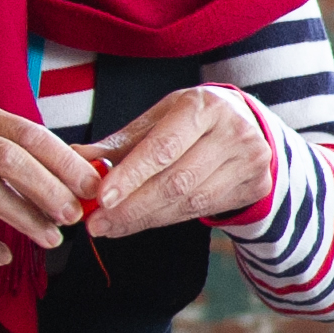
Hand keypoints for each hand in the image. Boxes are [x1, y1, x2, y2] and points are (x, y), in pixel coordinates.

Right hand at [0, 101, 97, 267]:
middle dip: (49, 188)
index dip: (65, 160)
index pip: (29, 132)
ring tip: (50, 240)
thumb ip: (20, 164)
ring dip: (24, 218)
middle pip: (10, 157)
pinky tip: (3, 257)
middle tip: (75, 216)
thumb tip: (83, 180)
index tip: (95, 186)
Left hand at [83, 84, 275, 239]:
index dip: (132, 175)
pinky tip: (140, 222)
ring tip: (111, 226)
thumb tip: (77, 159)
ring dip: (145, 218)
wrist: (248, 125)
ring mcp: (250, 162)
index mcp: (206, 106)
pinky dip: (165, 219)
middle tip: (98, 222)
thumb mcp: (159, 117)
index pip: (165, 147)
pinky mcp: (256, 186)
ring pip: (190, 202)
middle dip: (132, 206)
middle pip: (177, 181)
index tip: (101, 197)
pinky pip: (202, 211)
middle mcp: (234, 133)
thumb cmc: (193, 119)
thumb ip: (121, 142)